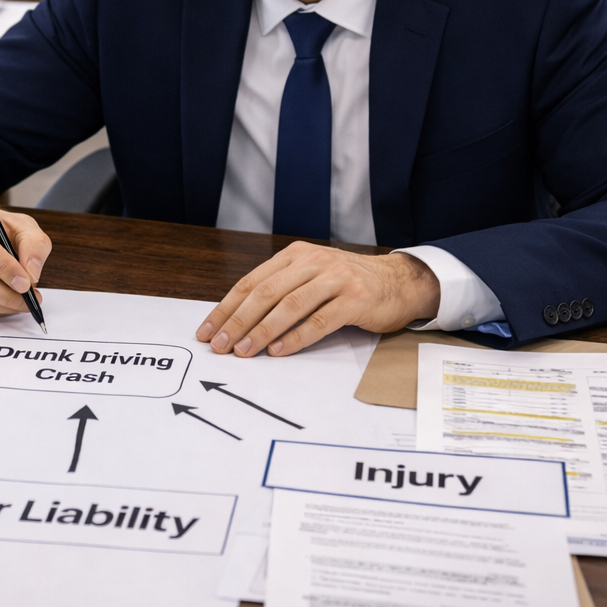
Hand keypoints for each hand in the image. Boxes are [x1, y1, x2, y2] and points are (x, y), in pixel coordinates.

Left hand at [196, 243, 439, 356]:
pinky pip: (320, 320)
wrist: (399, 282)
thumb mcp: (312, 277)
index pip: (252, 282)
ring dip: (262, 331)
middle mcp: (313, 262)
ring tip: (243, 351)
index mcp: (295, 255)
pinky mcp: (355, 298)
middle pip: (266, 293)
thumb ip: (282, 291)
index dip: (226, 308)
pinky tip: (278, 350)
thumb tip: (238, 321)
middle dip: (238, 321)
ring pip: (289, 306)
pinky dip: (296, 337)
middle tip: (219, 345)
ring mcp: (335, 278)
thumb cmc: (349, 285)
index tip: (207, 330)